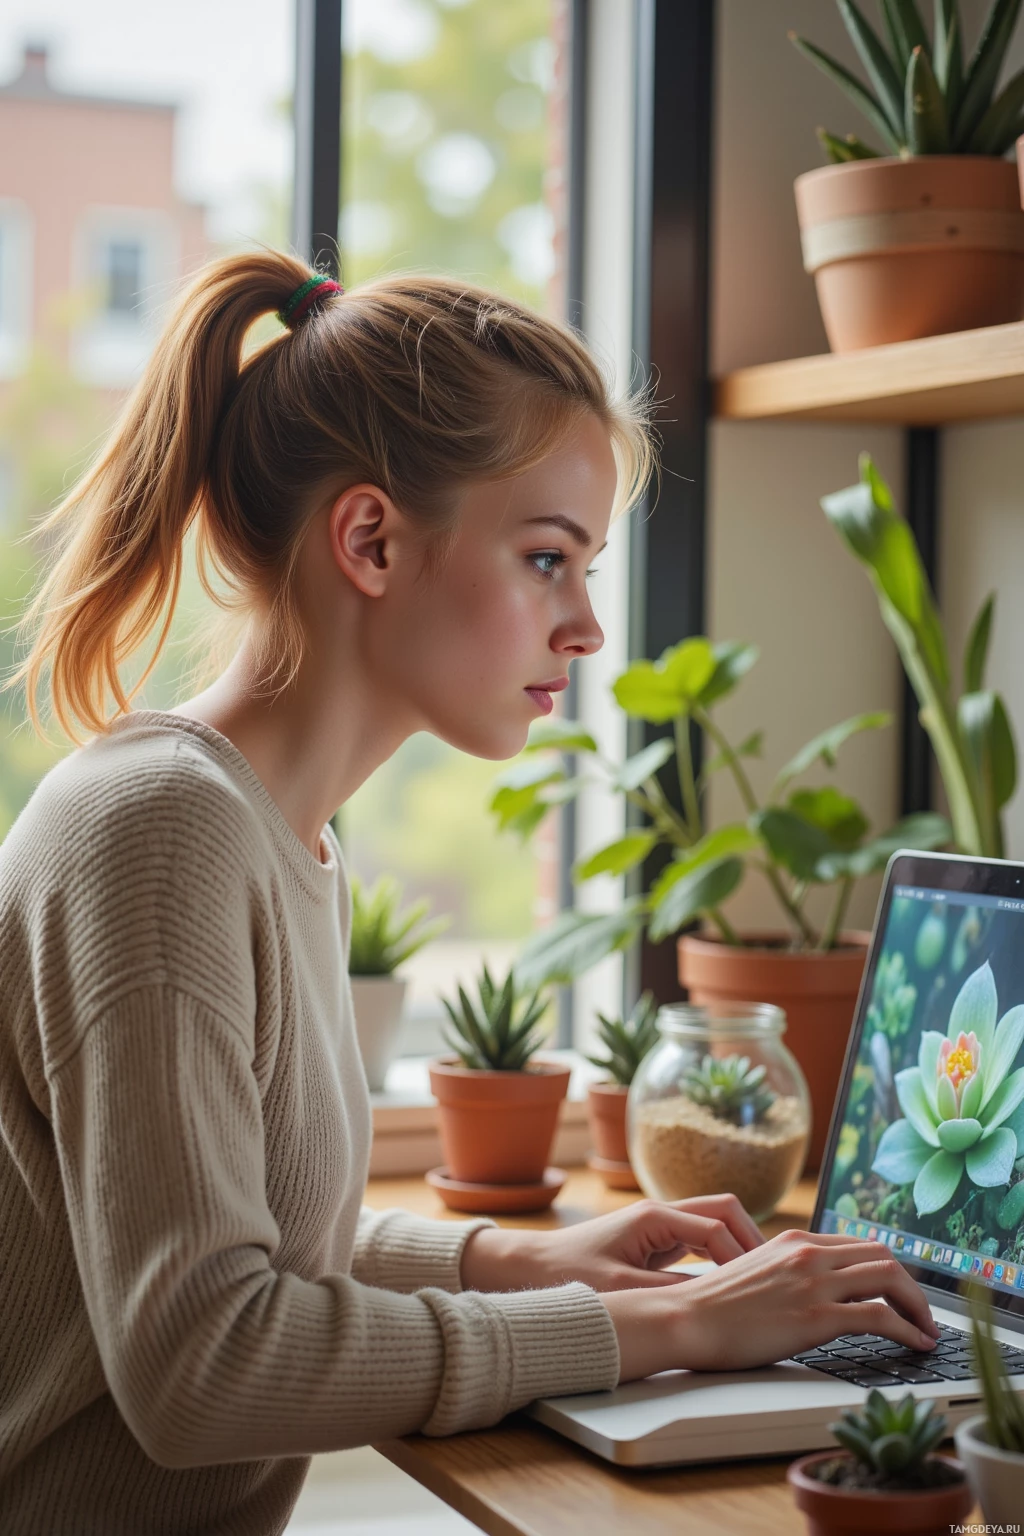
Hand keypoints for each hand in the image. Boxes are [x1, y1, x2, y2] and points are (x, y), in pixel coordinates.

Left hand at [459, 1194, 763, 1293]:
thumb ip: (669, 1292)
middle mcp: (661, 1214)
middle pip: (724, 1210)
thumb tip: (714, 1301)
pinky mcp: (655, 1241)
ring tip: (759, 1282)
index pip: (717, 1225)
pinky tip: (729, 1286)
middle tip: (771, 1276)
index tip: (758, 1285)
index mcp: (655, 1217)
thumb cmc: (570, 1274)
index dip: (743, 1255)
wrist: (531, 1266)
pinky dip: (720, 1256)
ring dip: (738, 1247)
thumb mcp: (622, 1291)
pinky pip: (700, 1241)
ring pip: (714, 1223)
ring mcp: (659, 1226)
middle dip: (751, 1239)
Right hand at [601, 1229, 939, 1382]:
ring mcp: (814, 1282)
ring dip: (918, 1307)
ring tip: (926, 1331)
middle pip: (883, 1256)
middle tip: (922, 1314)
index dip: (889, 1269)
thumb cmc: (713, 1307)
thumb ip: (788, 1274)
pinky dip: (908, 1330)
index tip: (901, 1292)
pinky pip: (881, 1316)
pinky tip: (916, 1345)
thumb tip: (814, 1291)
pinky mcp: (817, 1315)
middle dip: (911, 1287)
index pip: (860, 1245)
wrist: (686, 1319)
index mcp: (794, 1241)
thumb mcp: (756, 1275)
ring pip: (891, 1279)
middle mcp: (809, 1253)